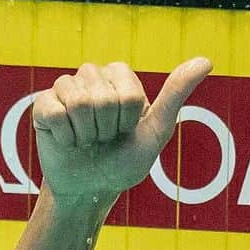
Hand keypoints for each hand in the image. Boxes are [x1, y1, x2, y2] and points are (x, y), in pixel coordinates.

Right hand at [32, 58, 212, 203]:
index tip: (127, 130)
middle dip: (107, 129)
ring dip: (86, 134)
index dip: (129, 120)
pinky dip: (65, 136)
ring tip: (88, 140)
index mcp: (121, 76)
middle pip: (102, 98)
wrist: (92, 189)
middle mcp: (93, 75)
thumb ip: (177, 93)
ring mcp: (65, 88)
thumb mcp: (157, 130)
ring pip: (78, 102)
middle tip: (105, 138)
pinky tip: (68, 140)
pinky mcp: (42, 104)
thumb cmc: (126, 159)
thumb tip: (206, 60)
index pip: (129, 94)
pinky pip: (54, 112)